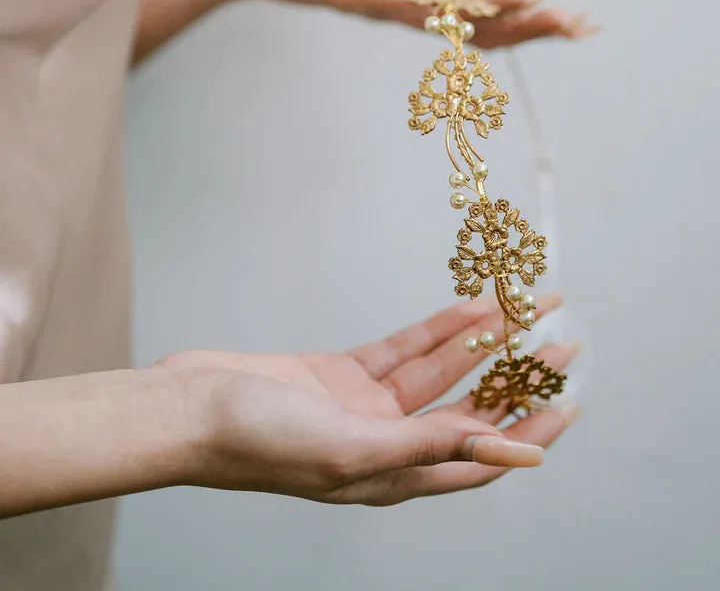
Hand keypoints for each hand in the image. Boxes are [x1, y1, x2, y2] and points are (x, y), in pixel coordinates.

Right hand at [160, 295, 579, 505]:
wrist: (190, 408)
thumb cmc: (259, 442)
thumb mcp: (353, 449)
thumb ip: (436, 448)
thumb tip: (519, 456)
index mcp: (396, 477)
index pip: (483, 456)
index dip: (531, 431)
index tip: (570, 399)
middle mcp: (388, 443)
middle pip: (470, 409)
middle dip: (515, 375)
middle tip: (560, 339)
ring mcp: (365, 407)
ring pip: (440, 370)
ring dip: (480, 339)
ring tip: (523, 307)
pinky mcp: (342, 373)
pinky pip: (402, 347)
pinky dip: (434, 327)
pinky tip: (466, 305)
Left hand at [211, 0, 593, 47]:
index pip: (487, 3)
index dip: (528, 9)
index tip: (572, 13)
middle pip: (477, 22)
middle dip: (526, 23)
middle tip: (574, 24)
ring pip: (443, 18)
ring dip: (488, 16)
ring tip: (532, 9)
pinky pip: (385, 3)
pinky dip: (419, 4)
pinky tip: (451, 0)